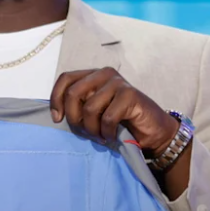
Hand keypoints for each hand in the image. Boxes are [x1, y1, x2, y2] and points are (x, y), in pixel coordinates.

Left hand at [50, 68, 178, 154]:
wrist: (153, 133)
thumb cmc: (119, 124)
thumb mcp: (92, 112)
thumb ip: (77, 106)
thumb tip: (56, 113)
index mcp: (92, 75)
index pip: (65, 79)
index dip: (56, 99)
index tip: (57, 119)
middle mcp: (104, 74)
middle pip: (73, 93)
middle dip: (74, 118)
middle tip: (84, 132)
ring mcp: (118, 82)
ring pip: (90, 108)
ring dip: (91, 129)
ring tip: (99, 136)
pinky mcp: (130, 94)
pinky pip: (107, 117)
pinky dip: (106, 132)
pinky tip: (111, 136)